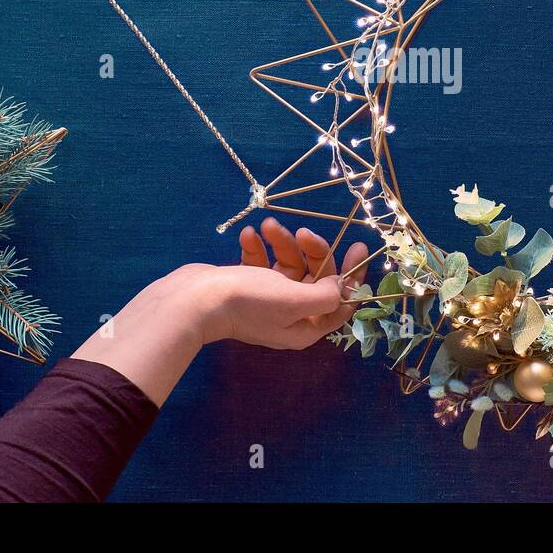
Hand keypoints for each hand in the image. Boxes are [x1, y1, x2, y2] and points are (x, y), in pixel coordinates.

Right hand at [71, 220, 368, 404]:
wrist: (193, 300)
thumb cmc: (248, 301)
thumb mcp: (296, 300)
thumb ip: (327, 295)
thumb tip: (344, 288)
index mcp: (305, 327)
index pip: (341, 302)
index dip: (353, 275)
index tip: (359, 246)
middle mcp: (289, 315)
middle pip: (315, 277)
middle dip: (311, 250)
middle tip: (302, 231)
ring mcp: (267, 299)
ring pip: (288, 263)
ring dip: (281, 240)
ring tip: (267, 225)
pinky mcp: (246, 283)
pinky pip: (262, 260)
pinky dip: (258, 245)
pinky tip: (248, 234)